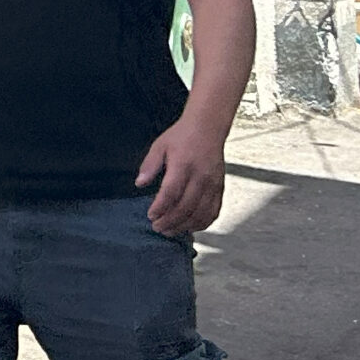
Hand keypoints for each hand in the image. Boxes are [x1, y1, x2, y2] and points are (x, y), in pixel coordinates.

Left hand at [135, 115, 227, 234]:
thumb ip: (149, 165)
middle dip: (170, 221)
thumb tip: (139, 183)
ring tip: (170, 230)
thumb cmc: (182, 137)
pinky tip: (189, 227)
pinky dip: (202, 223)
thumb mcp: (159, 146)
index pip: (172, 192)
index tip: (150, 215)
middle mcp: (201, 176)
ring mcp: (213, 184)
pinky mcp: (220, 188)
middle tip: (157, 227)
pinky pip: (214, 211)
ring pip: (201, 213)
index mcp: (184, 165)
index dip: (160, 207)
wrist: (208, 128)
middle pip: (186, 206)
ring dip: (184, 226)